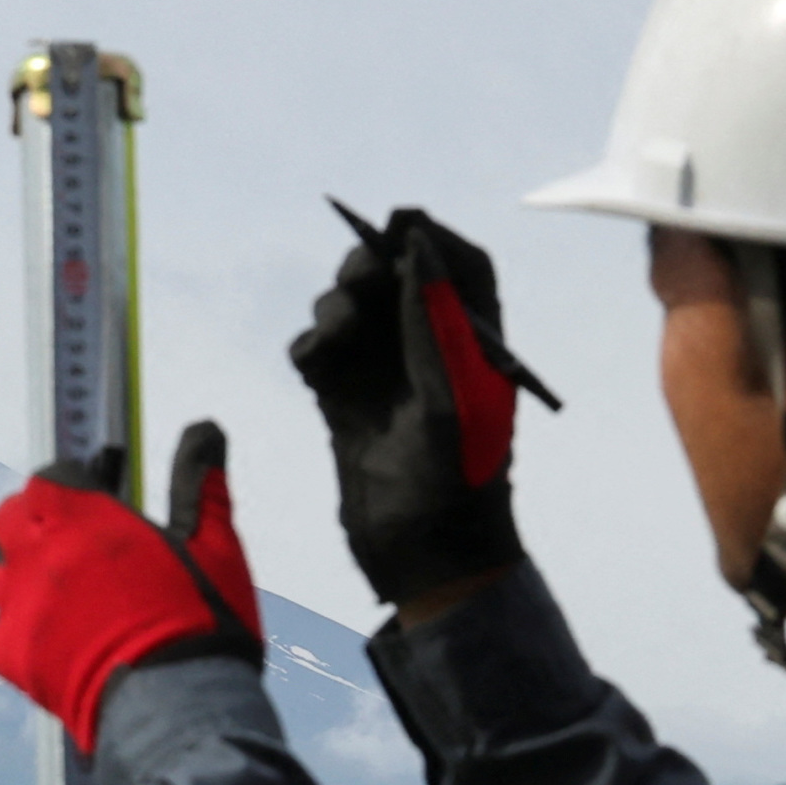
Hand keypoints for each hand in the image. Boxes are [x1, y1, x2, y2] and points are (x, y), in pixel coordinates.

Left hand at [0, 421, 263, 753]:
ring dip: (14, 565)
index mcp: (85, 520)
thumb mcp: (214, 544)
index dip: (70, 482)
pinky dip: (0, 626)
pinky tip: (30, 628)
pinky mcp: (14, 658)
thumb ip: (199, 483)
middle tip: (71, 535)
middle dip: (35, 518)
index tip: (96, 490)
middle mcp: (41, 557)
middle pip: (9, 519)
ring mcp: (22, 608)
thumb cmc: (201, 623)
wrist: (179, 709)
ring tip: (51, 579)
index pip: (49, 479)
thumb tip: (205, 431)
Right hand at [289, 204, 550, 604]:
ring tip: (336, 340)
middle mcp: (428, 352)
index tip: (396, 225)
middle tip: (356, 279)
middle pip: (396, 279)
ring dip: (335, 310)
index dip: (429, 237)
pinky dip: (311, 349)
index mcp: (474, 344)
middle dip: (369, 268)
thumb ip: (430, 317)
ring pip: (351, 311)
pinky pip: (318, 353)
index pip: (459, 267)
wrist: (427, 559)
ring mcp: (383, 376)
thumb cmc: (458, 483)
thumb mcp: (450, 393)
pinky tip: (315, 369)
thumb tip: (415, 245)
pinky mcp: (343, 402)